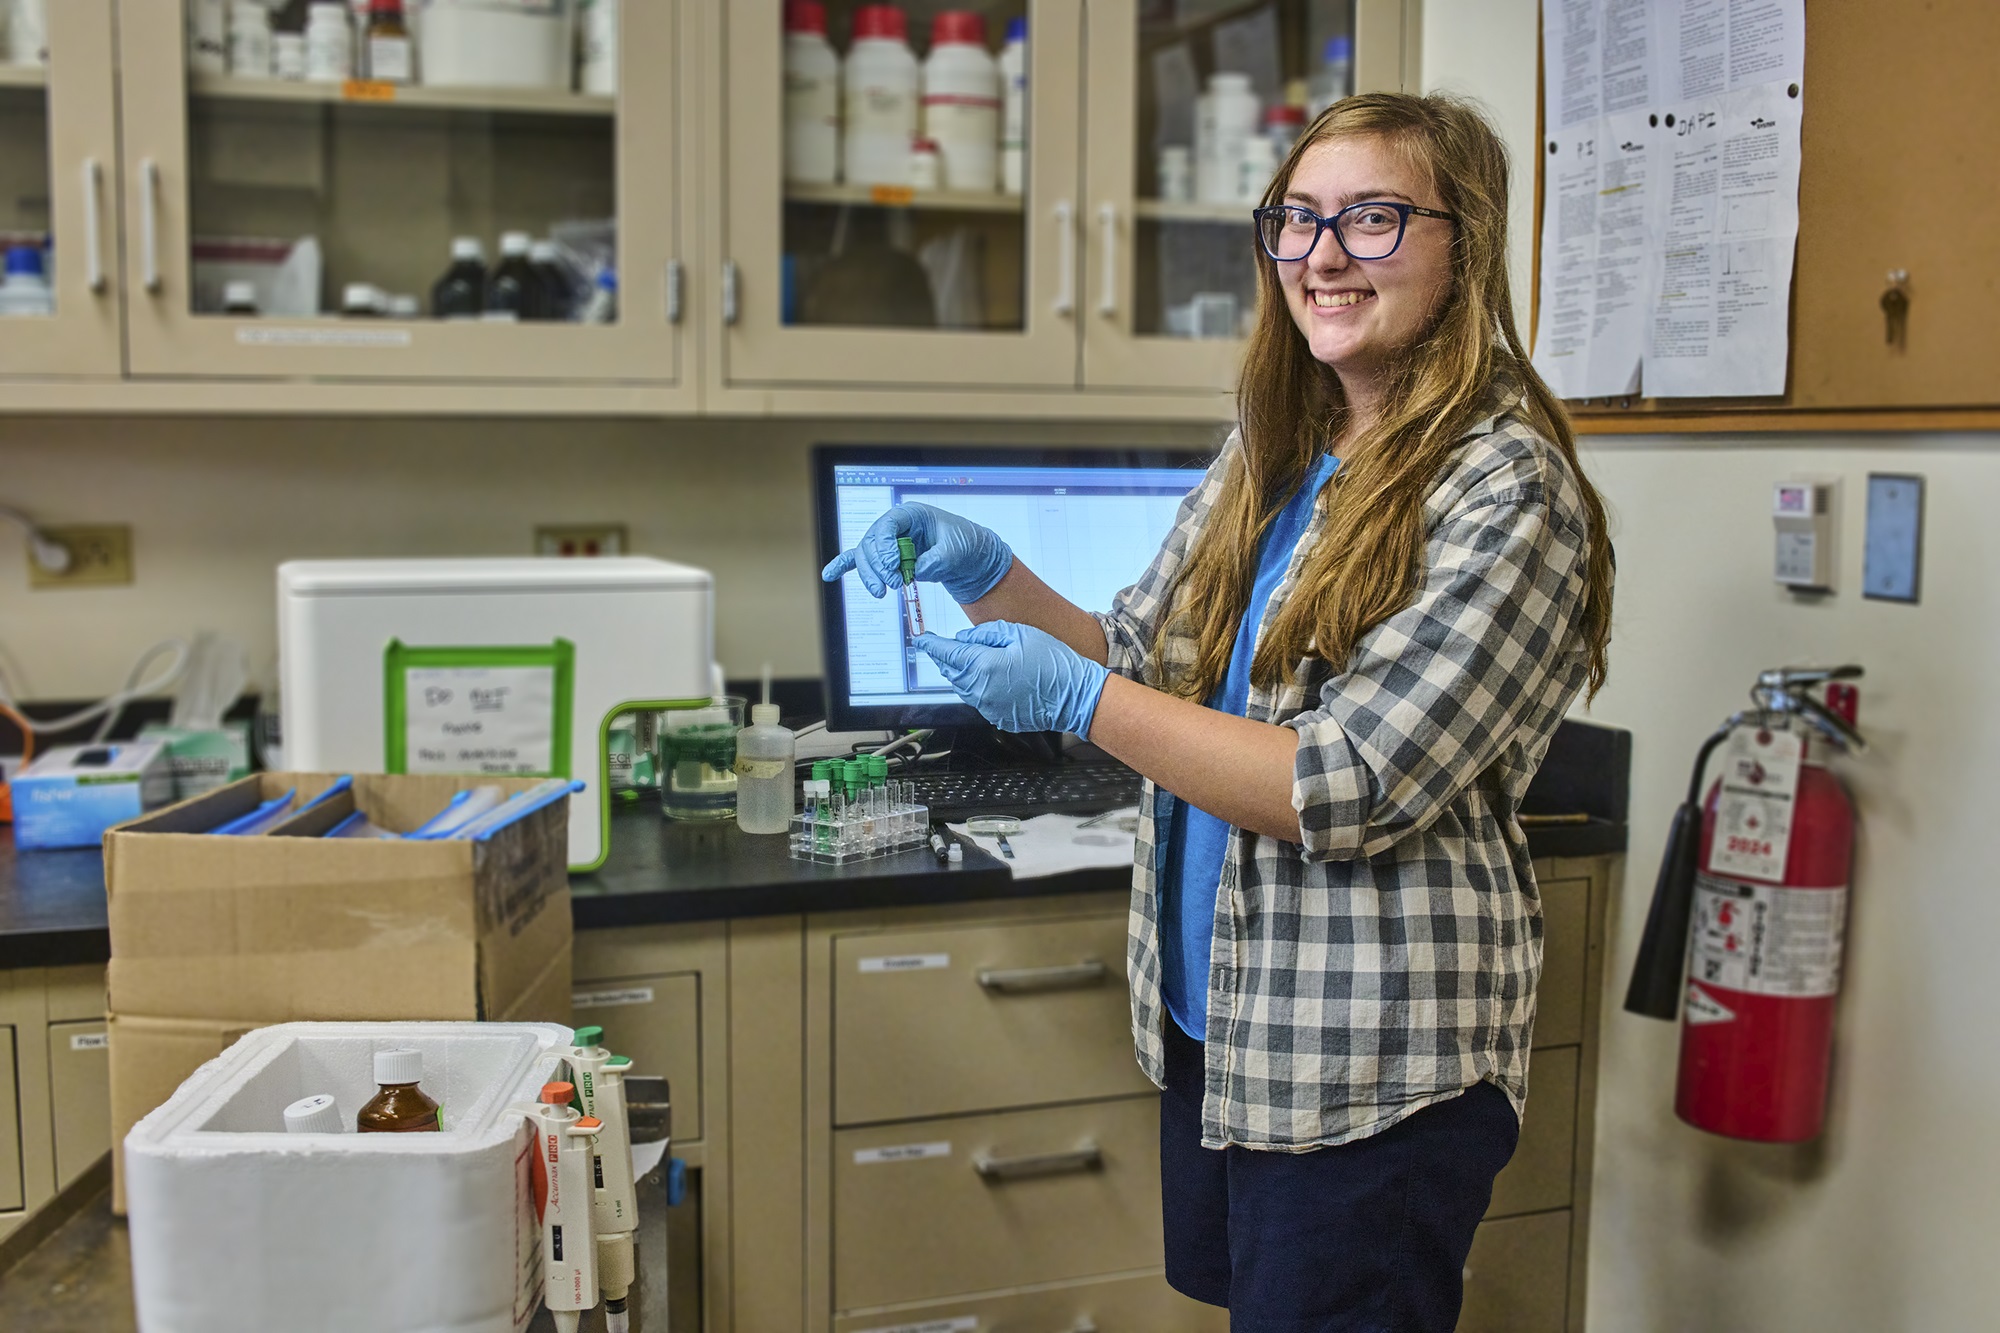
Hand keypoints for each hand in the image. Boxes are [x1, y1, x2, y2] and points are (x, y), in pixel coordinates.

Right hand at [820, 502, 1013, 604]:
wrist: (970, 558)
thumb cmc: (965, 545)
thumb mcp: (957, 550)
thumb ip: (937, 559)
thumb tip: (917, 569)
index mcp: (913, 515)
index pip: (889, 524)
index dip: (885, 545)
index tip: (893, 565)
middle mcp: (897, 526)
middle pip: (873, 542)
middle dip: (879, 566)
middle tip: (895, 584)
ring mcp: (890, 542)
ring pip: (867, 556)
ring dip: (870, 575)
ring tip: (883, 592)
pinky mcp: (889, 558)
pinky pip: (861, 560)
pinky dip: (844, 566)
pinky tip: (830, 575)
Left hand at [916, 622, 1109, 736]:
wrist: (1075, 696)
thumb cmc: (1052, 663)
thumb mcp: (1019, 634)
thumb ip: (985, 634)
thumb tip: (964, 638)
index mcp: (983, 666)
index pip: (947, 653)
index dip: (932, 645)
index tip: (923, 639)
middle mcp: (980, 690)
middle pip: (951, 672)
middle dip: (945, 658)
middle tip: (943, 647)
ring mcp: (988, 707)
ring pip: (962, 688)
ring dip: (960, 673)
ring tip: (967, 660)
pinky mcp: (998, 718)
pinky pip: (979, 700)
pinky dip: (977, 688)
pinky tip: (990, 678)